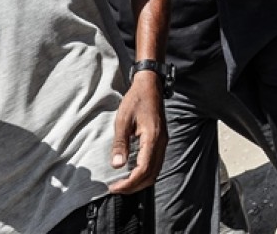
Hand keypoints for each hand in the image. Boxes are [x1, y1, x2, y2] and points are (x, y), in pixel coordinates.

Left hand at [108, 73, 166, 193]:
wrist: (150, 86)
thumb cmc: (135, 100)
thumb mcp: (122, 120)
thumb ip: (120, 144)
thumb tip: (117, 165)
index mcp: (152, 139)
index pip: (143, 170)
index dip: (129, 183)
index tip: (114, 187)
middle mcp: (161, 143)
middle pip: (151, 175)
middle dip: (134, 186)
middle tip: (116, 188)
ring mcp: (162, 143)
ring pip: (155, 171)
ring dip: (139, 181)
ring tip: (122, 183)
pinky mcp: (160, 142)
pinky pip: (155, 163)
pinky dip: (144, 172)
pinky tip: (131, 171)